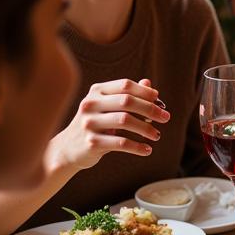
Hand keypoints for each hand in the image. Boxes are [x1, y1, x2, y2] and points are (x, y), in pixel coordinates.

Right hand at [48, 78, 169, 172]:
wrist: (67, 149)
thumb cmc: (95, 125)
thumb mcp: (108, 107)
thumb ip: (127, 95)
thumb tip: (150, 84)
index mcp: (96, 92)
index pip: (125, 85)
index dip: (144, 91)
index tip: (159, 99)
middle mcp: (90, 104)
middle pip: (127, 101)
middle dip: (150, 109)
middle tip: (166, 118)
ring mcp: (89, 123)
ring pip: (125, 120)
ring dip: (146, 128)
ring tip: (156, 135)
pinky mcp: (91, 143)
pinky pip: (121, 142)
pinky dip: (138, 146)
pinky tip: (147, 150)